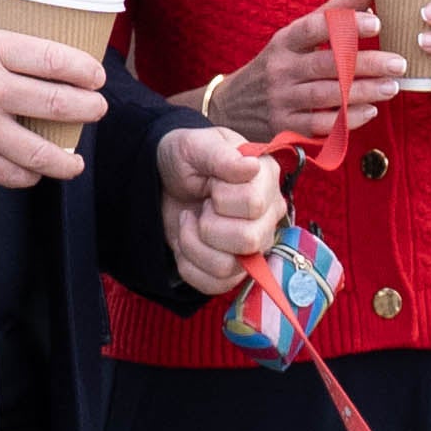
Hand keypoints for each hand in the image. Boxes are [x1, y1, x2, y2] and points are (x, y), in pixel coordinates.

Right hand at [0, 23, 105, 186]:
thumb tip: (32, 59)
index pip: (53, 59)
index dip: (84, 69)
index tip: (95, 76)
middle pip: (59, 103)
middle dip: (89, 109)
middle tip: (97, 109)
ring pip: (42, 151)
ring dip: (68, 157)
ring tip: (76, 159)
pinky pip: (12, 174)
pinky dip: (30, 175)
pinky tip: (37, 171)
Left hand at [159, 126, 285, 298]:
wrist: (162, 179)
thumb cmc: (186, 159)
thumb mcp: (197, 145)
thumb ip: (221, 155)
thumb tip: (250, 167)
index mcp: (266, 180)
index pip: (254, 205)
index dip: (222, 197)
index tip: (212, 183)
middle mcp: (268, 217)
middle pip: (248, 241)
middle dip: (210, 224)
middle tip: (203, 205)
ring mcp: (252, 247)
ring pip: (228, 267)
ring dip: (194, 245)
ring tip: (190, 222)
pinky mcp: (233, 270)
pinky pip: (214, 285)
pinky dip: (189, 265)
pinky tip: (186, 241)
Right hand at [206, 0, 385, 139]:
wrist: (232, 107)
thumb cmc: (278, 65)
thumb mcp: (295, 36)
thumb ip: (333, 13)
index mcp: (284, 42)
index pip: (313, 28)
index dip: (346, 24)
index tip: (377, 21)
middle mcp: (281, 70)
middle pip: (327, 65)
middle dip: (366, 64)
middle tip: (398, 63)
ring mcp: (282, 101)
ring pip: (327, 96)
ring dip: (363, 92)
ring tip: (393, 86)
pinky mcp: (285, 129)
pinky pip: (321, 126)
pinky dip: (348, 120)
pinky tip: (370, 111)